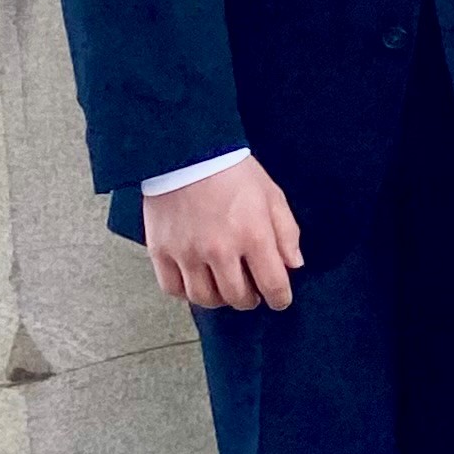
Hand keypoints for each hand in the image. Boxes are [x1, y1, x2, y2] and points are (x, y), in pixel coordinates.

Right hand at [148, 156, 304, 310]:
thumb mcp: (272, 196)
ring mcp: (187, 253)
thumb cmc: (232, 171)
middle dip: (250, 300)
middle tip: (252, 293)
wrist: (185, 152)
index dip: (280, 298)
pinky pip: (173, 289)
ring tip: (225, 289)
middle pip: (237, 297)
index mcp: (253, 235)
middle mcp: (220, 250)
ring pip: (204, 298)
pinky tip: (197, 282)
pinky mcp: (161, 251)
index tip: (280, 301)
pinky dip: (186, 293)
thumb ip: (286, 233)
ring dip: (219, 300)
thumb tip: (293, 265)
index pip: (272, 284)